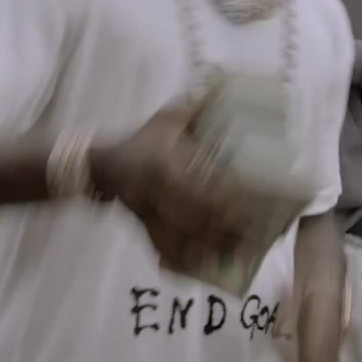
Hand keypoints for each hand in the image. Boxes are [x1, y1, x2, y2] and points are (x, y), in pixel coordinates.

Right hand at [90, 102, 251, 271]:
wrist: (103, 164)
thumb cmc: (142, 139)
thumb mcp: (168, 118)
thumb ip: (196, 109)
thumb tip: (229, 96)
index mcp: (168, 168)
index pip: (204, 192)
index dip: (230, 205)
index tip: (254, 209)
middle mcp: (160, 196)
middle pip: (201, 222)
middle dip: (230, 232)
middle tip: (259, 235)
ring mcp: (152, 216)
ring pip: (187, 241)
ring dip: (214, 250)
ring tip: (243, 252)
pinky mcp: (147, 229)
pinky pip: (168, 251)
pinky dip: (188, 261)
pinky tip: (208, 265)